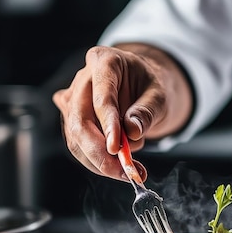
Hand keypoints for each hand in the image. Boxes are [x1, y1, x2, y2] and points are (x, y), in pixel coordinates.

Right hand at [52, 44, 191, 179]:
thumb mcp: (159, 94)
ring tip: (131, 170)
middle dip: (100, 152)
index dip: (107, 123)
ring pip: (76, 138)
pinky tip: (119, 166)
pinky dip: (98, 162)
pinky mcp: (71, 120)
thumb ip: (147, 111)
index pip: (101, 96)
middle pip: (80, 121)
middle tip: (125, 171)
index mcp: (103, 61)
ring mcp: (73, 101)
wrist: (142, 88)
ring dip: (101, 161)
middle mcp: (82, 80)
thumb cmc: (150, 86)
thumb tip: (132, 132)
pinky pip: (79, 146)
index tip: (116, 148)